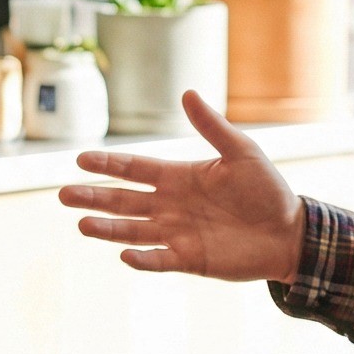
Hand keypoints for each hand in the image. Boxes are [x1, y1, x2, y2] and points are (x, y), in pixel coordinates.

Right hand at [58, 91, 306, 281]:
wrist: (289, 232)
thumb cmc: (267, 190)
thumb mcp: (241, 152)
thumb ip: (212, 127)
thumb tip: (187, 93)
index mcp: (178, 177)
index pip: (134, 170)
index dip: (108, 166)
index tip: (80, 161)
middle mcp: (169, 205)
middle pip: (123, 201)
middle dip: (94, 198)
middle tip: (63, 195)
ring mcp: (176, 234)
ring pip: (132, 231)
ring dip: (107, 229)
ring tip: (81, 225)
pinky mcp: (189, 260)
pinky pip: (159, 260)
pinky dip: (142, 259)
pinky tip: (125, 255)